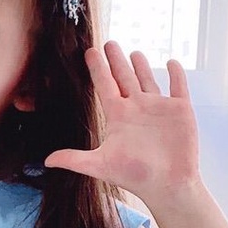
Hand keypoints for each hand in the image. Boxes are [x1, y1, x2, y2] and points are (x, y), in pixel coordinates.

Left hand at [44, 41, 200, 205]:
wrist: (167, 184)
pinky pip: (178, 86)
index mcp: (118, 117)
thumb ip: (74, 159)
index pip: (105, 86)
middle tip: (109, 42)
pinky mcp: (180, 110)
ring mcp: (158, 108)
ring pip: (148, 80)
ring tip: (134, 51)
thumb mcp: (100, 164)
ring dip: (141, 66)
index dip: (98, 69)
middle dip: (116, 60)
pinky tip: (172, 61)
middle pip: (124, 78)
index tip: (89, 51)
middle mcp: (136, 109)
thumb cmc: (134, 176)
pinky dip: (176, 74)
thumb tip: (46, 161)